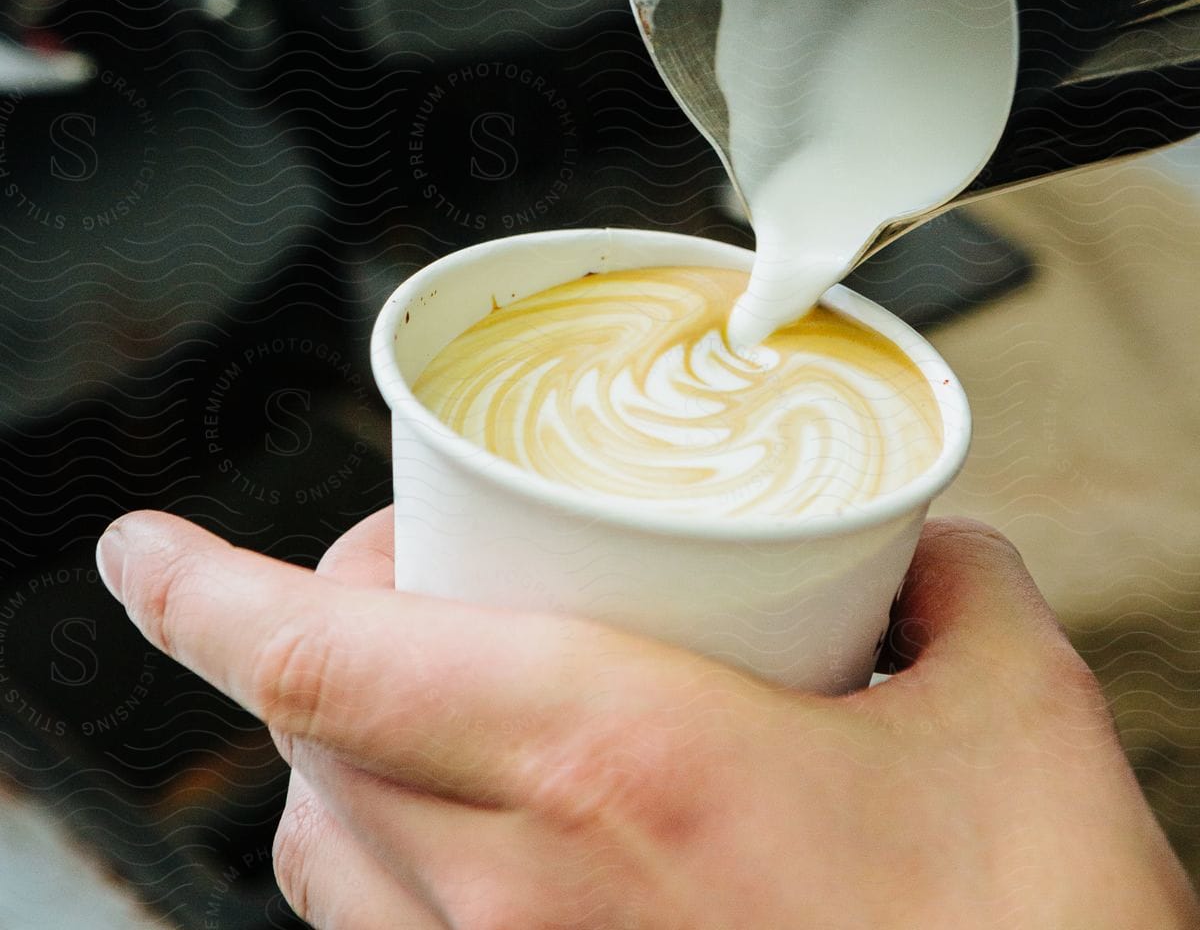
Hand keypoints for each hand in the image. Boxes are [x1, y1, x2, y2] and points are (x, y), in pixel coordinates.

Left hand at [95, 508, 1196, 928]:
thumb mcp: (1017, 722)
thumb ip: (959, 587)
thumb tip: (929, 549)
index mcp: (614, 766)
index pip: (323, 662)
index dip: (199, 593)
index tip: (140, 549)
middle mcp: (528, 898)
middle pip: (308, 747)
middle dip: (311, 636)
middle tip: (395, 576)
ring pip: (325, 865)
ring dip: (335, 761)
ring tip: (417, 699)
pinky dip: (388, 873)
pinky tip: (478, 840)